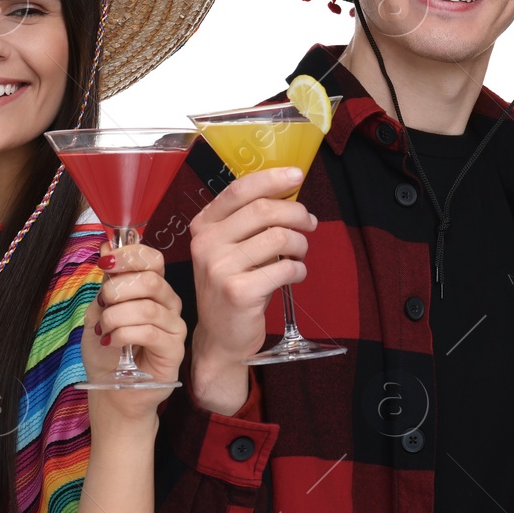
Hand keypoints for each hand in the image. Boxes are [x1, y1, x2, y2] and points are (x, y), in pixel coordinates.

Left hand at [81, 239, 185, 430]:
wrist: (110, 390)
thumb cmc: (107, 353)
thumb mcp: (98, 312)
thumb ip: (106, 283)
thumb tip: (107, 248)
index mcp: (151, 289)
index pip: (152, 259)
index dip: (130, 255)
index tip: (106, 262)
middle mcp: (168, 303)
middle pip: (152, 279)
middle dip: (118, 289)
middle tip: (103, 304)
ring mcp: (174, 326)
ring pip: (148, 306)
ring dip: (117, 316)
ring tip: (104, 330)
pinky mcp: (174, 349)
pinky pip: (150, 331)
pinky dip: (124, 333)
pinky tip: (111, 342)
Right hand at [187, 165, 316, 413]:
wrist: (220, 337)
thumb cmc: (233, 287)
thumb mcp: (231, 250)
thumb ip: (250, 223)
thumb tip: (289, 195)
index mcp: (203, 227)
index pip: (239, 191)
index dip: (271, 179)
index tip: (296, 175)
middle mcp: (206, 244)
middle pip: (263, 210)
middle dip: (296, 212)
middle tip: (310, 223)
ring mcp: (220, 268)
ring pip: (278, 238)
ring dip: (301, 244)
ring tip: (300, 253)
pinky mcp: (239, 292)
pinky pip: (284, 268)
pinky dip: (299, 269)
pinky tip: (296, 274)